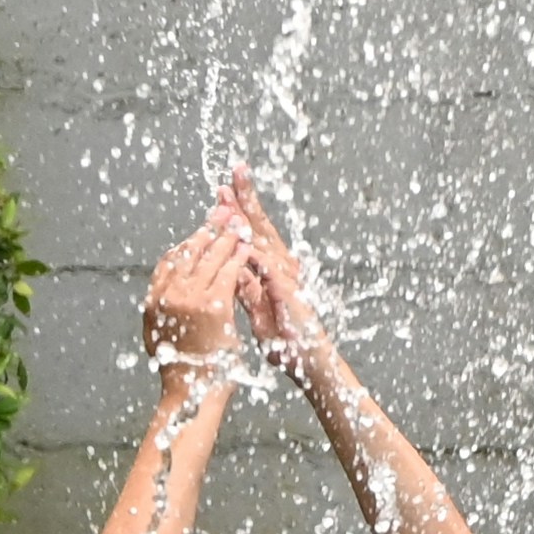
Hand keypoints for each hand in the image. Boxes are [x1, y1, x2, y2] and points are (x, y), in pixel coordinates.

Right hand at [142, 202, 254, 397]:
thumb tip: (162, 299)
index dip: (187, 242)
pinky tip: (246, 249)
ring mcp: (189, 299)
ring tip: (237, 224)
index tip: (199, 231)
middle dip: (208, 229)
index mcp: (153, 300)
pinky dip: (238, 259)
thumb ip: (163, 311)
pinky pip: (228, 274)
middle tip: (221, 212)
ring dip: (225, 238)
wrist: (193, 390)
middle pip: (189, 252)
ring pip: (210, 259)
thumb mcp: (161, 335)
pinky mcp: (213, 306)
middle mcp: (167, 295)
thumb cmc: (183, 368)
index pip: (169, 260)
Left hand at [218, 171, 339, 384]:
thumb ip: (246, 289)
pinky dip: (251, 250)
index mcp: (272, 271)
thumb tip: (233, 271)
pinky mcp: (288, 290)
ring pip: (262, 238)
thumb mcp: (257, 310)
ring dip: (245, 214)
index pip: (252, 234)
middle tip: (236, 171)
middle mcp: (282, 267)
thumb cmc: (286, 341)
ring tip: (229, 194)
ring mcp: (286, 276)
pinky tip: (238, 234)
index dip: (240, 210)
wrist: (309, 362)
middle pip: (260, 226)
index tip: (225, 189)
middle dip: (247, 198)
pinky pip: (266, 266)